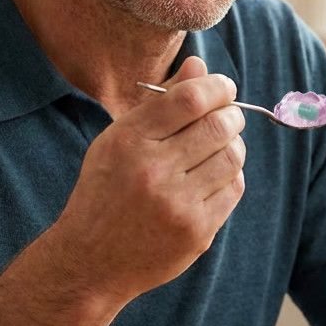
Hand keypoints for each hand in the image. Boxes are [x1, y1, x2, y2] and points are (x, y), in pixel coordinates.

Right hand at [52, 57, 245, 304]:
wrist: (91, 260)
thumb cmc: (105, 191)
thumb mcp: (118, 140)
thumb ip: (161, 102)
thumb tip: (200, 66)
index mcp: (129, 141)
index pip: (190, 99)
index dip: (217, 86)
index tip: (223, 87)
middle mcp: (153, 171)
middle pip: (218, 126)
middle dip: (231, 114)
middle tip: (228, 116)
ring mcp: (176, 204)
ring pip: (232, 157)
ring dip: (234, 144)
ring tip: (221, 146)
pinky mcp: (196, 231)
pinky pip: (233, 189)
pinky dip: (231, 176)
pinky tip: (215, 176)